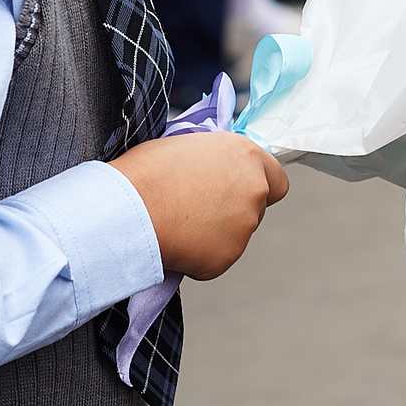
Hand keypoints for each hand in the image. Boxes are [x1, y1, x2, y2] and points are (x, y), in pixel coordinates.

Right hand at [109, 128, 288, 280]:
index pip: (277, 179)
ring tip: (178, 223)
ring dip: (214, 233)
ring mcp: (243, 227)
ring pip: (235, 235)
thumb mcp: (187, 146)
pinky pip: (215, 259)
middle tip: (197, 209)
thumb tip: (211, 169)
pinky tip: (175, 242)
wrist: (129, 209)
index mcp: (246, 157)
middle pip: (256, 208)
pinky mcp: (226, 257)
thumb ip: (212, 160)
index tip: (239, 190)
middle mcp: (254, 191)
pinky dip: (199, 256)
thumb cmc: (147, 172)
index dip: (258, 185)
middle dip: (232, 211)